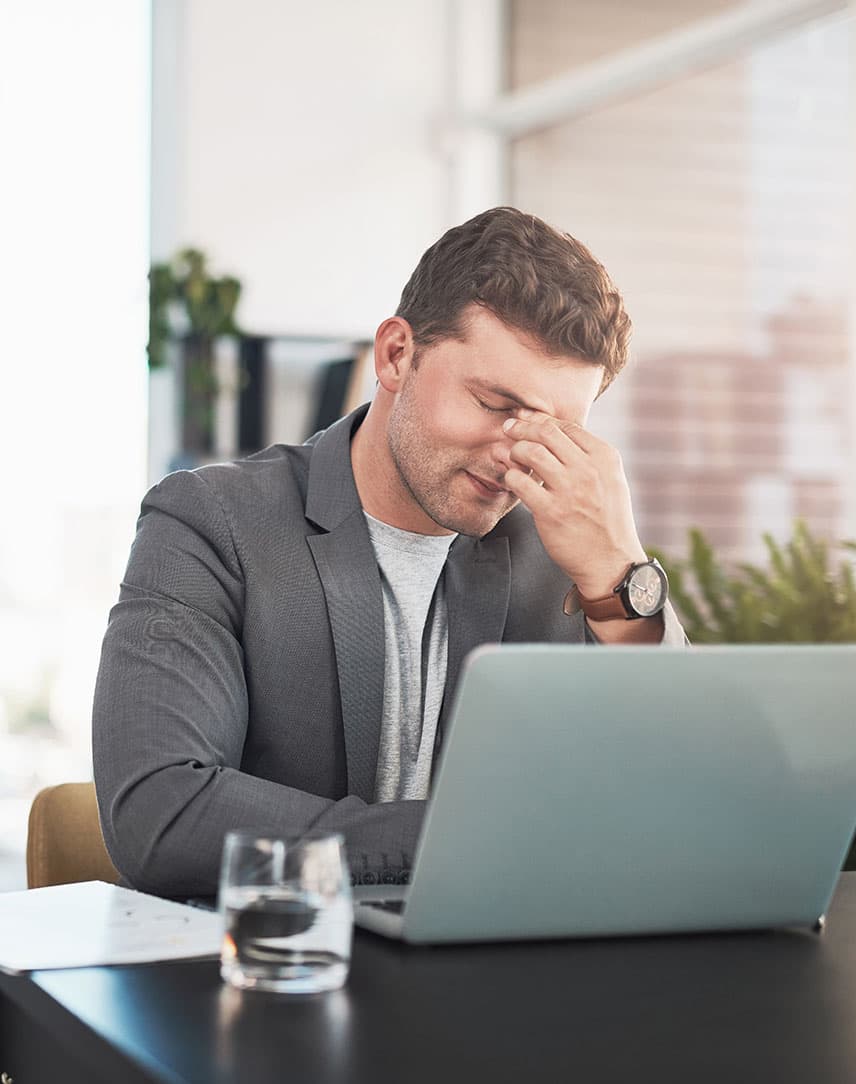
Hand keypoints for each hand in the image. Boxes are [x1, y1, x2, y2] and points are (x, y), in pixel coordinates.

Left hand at [502, 410, 646, 597]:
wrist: (611, 561)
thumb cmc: (608, 521)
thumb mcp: (611, 481)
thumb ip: (589, 457)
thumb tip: (557, 434)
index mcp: (605, 458)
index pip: (566, 426)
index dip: (541, 420)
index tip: (527, 421)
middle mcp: (588, 470)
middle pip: (546, 432)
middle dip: (523, 427)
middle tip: (509, 429)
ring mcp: (569, 490)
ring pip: (531, 452)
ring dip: (515, 450)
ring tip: (510, 456)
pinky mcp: (551, 511)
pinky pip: (520, 482)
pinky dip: (510, 476)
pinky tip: (510, 480)